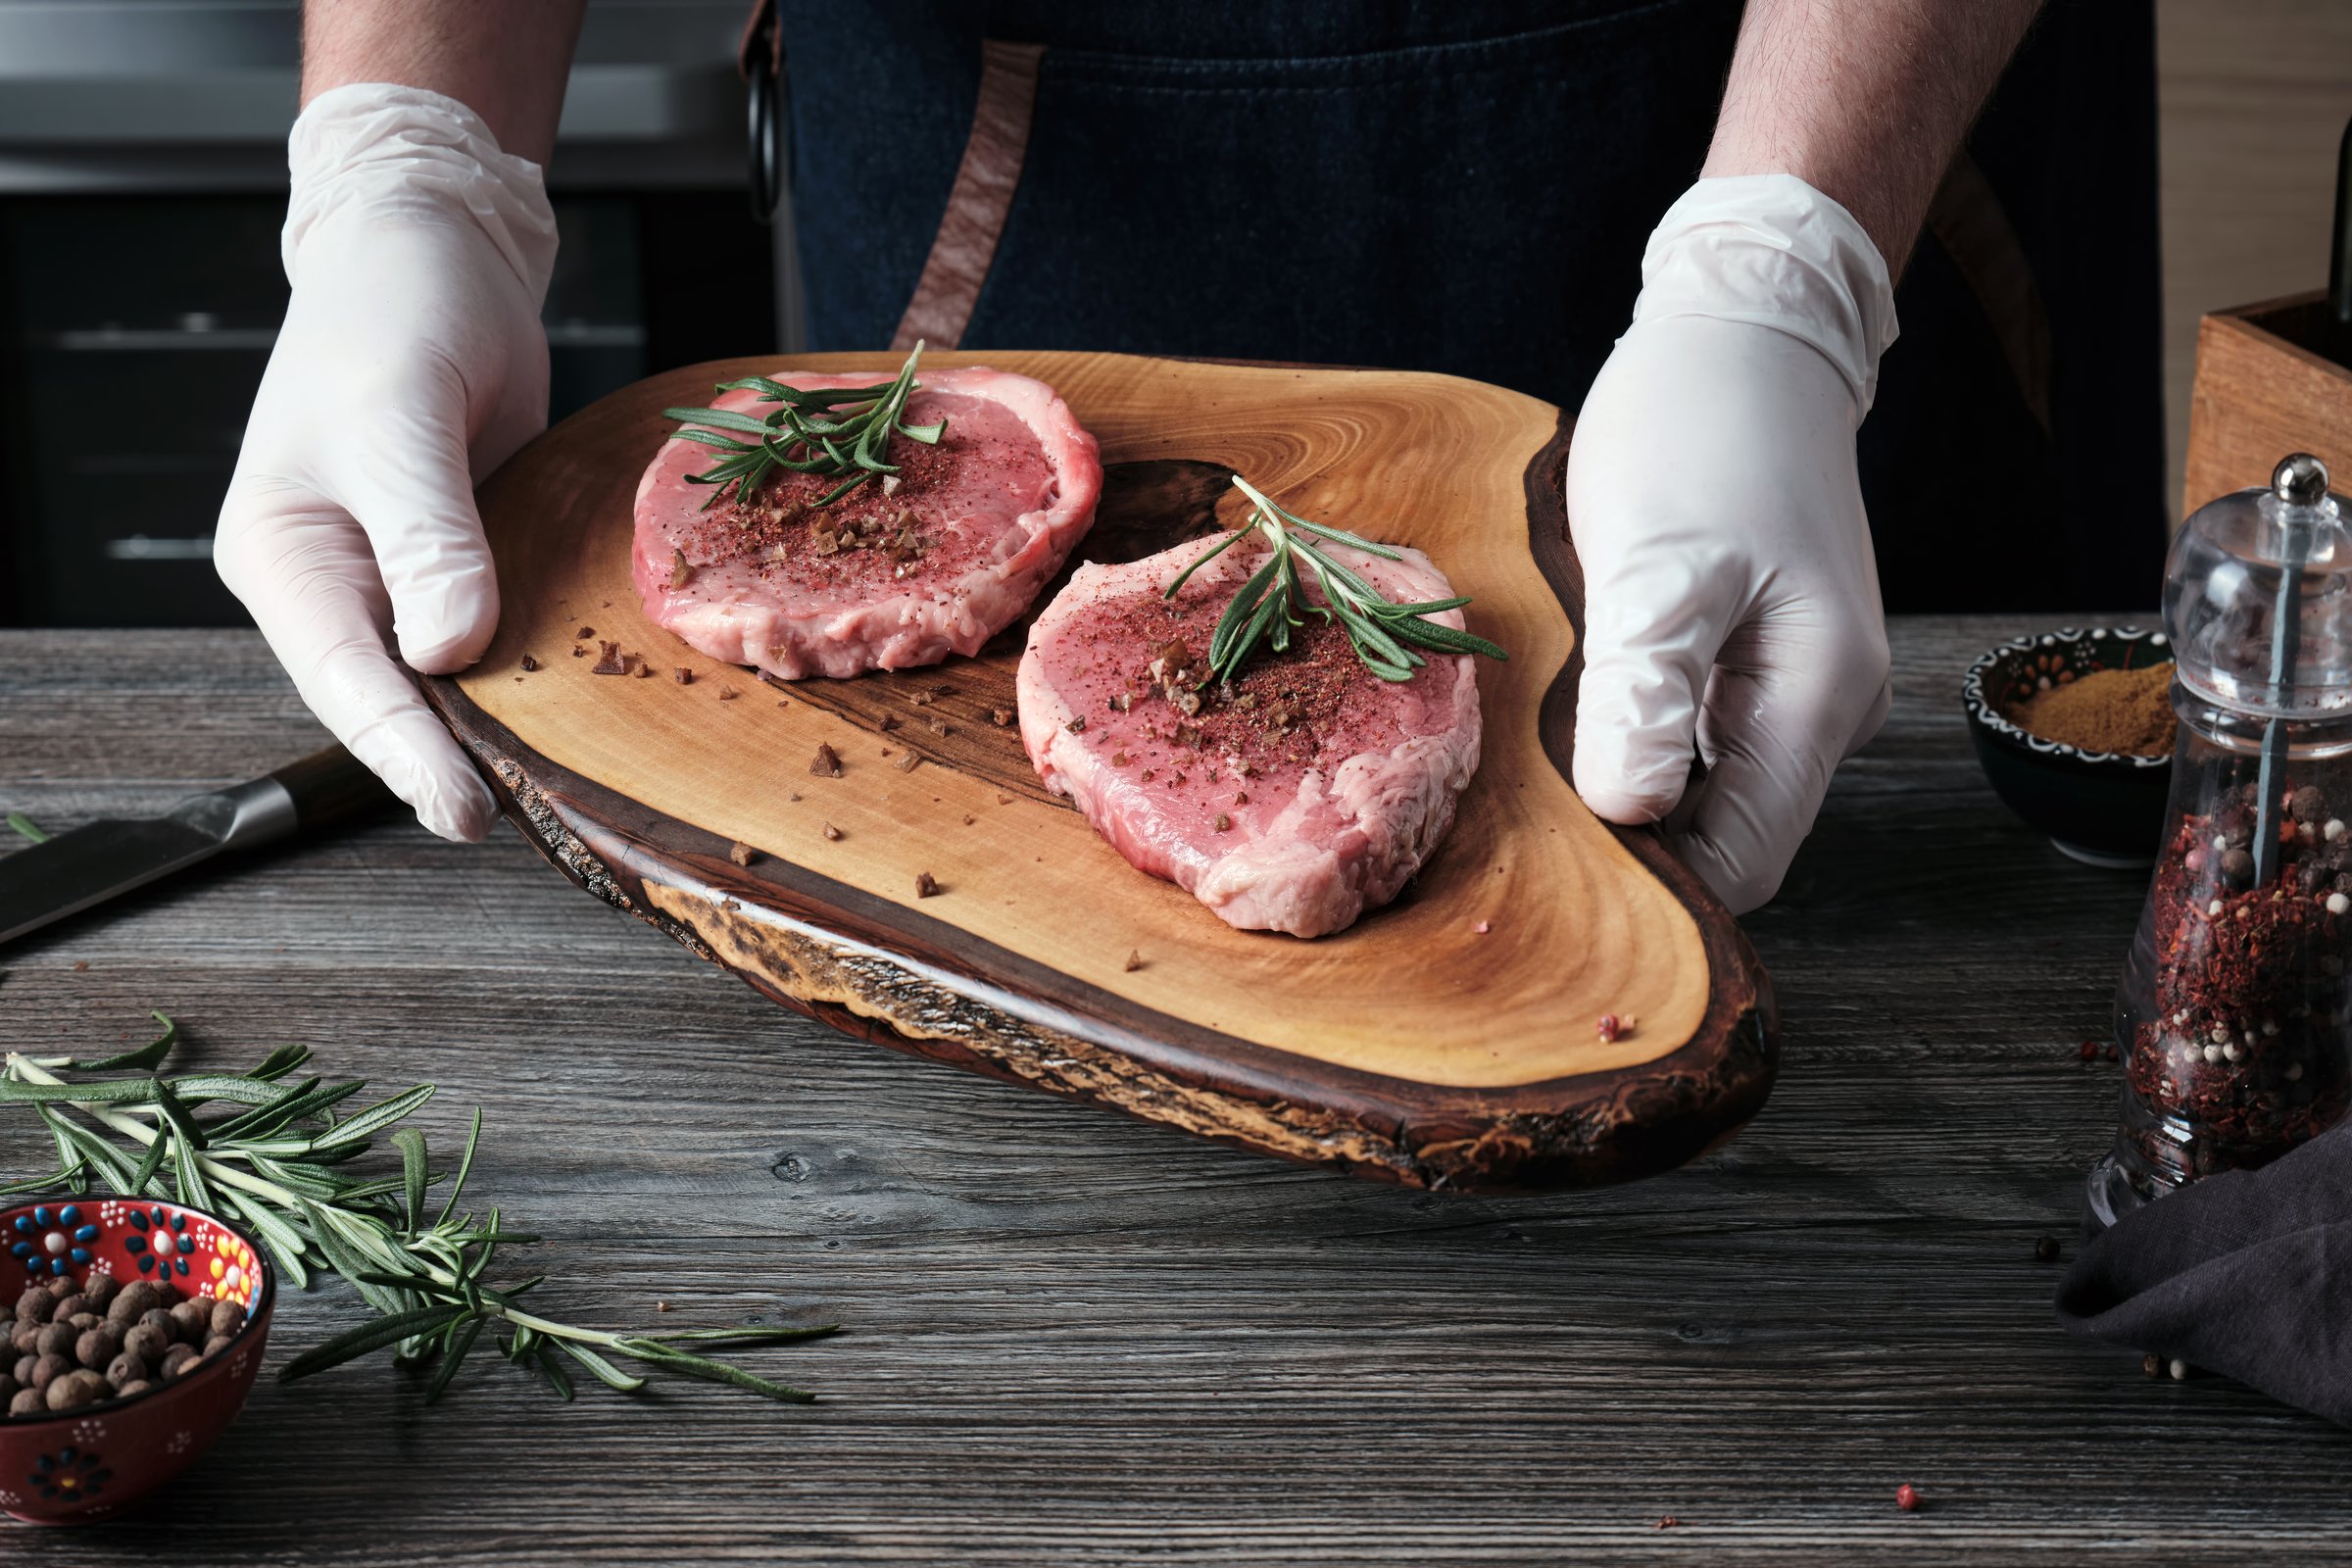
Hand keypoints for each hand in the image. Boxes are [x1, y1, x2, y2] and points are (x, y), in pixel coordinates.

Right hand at [215, 84, 557, 841]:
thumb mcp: (400, 414)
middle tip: (528, 819)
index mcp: (286, 559)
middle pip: (398, 698)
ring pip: (456, 676)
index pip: (348, 681)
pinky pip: (505, 632)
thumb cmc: (393, 313)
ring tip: (562, 789)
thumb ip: (427, 535)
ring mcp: (408, 580)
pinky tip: (593, 706)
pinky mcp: (473, 563)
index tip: (464, 811)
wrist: (440, 255)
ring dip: (506, 724)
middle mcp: (341, 585)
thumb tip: (448, 648)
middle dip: (456, 759)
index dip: (407, 753)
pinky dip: (543, 666)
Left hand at [1567, 176, 1896, 912]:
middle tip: (1524, 813)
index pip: (1744, 861)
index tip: (1555, 861)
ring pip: (1708, 785)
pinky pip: (1698, 732)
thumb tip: (1632, 811)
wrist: (1746, 332)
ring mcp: (1794, 682)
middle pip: (1727, 832)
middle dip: (1632, 838)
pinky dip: (1635, 733)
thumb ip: (1647, 692)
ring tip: (1537, 756)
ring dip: (1627, 782)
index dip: (1653, 879)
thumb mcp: (1657, 562)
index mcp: (1816, 699)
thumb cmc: (1701, 430)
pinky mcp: (1757, 653)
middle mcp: (1823, 709)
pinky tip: (1574, 705)